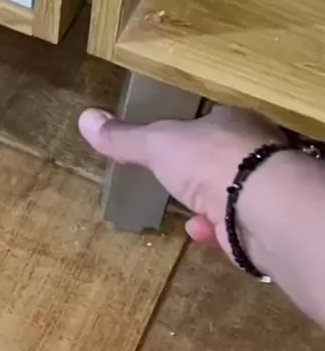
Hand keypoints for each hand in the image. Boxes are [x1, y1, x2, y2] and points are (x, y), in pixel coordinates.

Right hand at [79, 105, 282, 250]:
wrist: (258, 204)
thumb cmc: (209, 160)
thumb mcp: (157, 144)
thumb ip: (125, 138)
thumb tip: (85, 118)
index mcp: (232, 122)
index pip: (209, 122)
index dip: (189, 133)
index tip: (169, 145)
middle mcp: (254, 150)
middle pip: (222, 158)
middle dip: (198, 172)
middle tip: (175, 180)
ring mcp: (263, 187)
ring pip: (232, 193)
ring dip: (206, 204)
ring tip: (185, 212)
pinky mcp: (266, 221)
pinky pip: (236, 225)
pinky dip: (216, 230)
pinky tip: (199, 233)